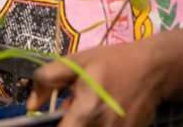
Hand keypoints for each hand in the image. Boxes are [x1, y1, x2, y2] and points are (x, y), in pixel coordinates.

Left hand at [28, 41, 168, 126]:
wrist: (152, 69)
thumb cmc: (111, 63)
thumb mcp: (75, 62)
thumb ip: (47, 80)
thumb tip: (30, 104)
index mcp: (86, 111)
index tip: (54, 119)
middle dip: (70, 123)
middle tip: (72, 109)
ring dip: (82, 122)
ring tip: (89, 109)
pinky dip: (97, 124)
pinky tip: (101, 113)